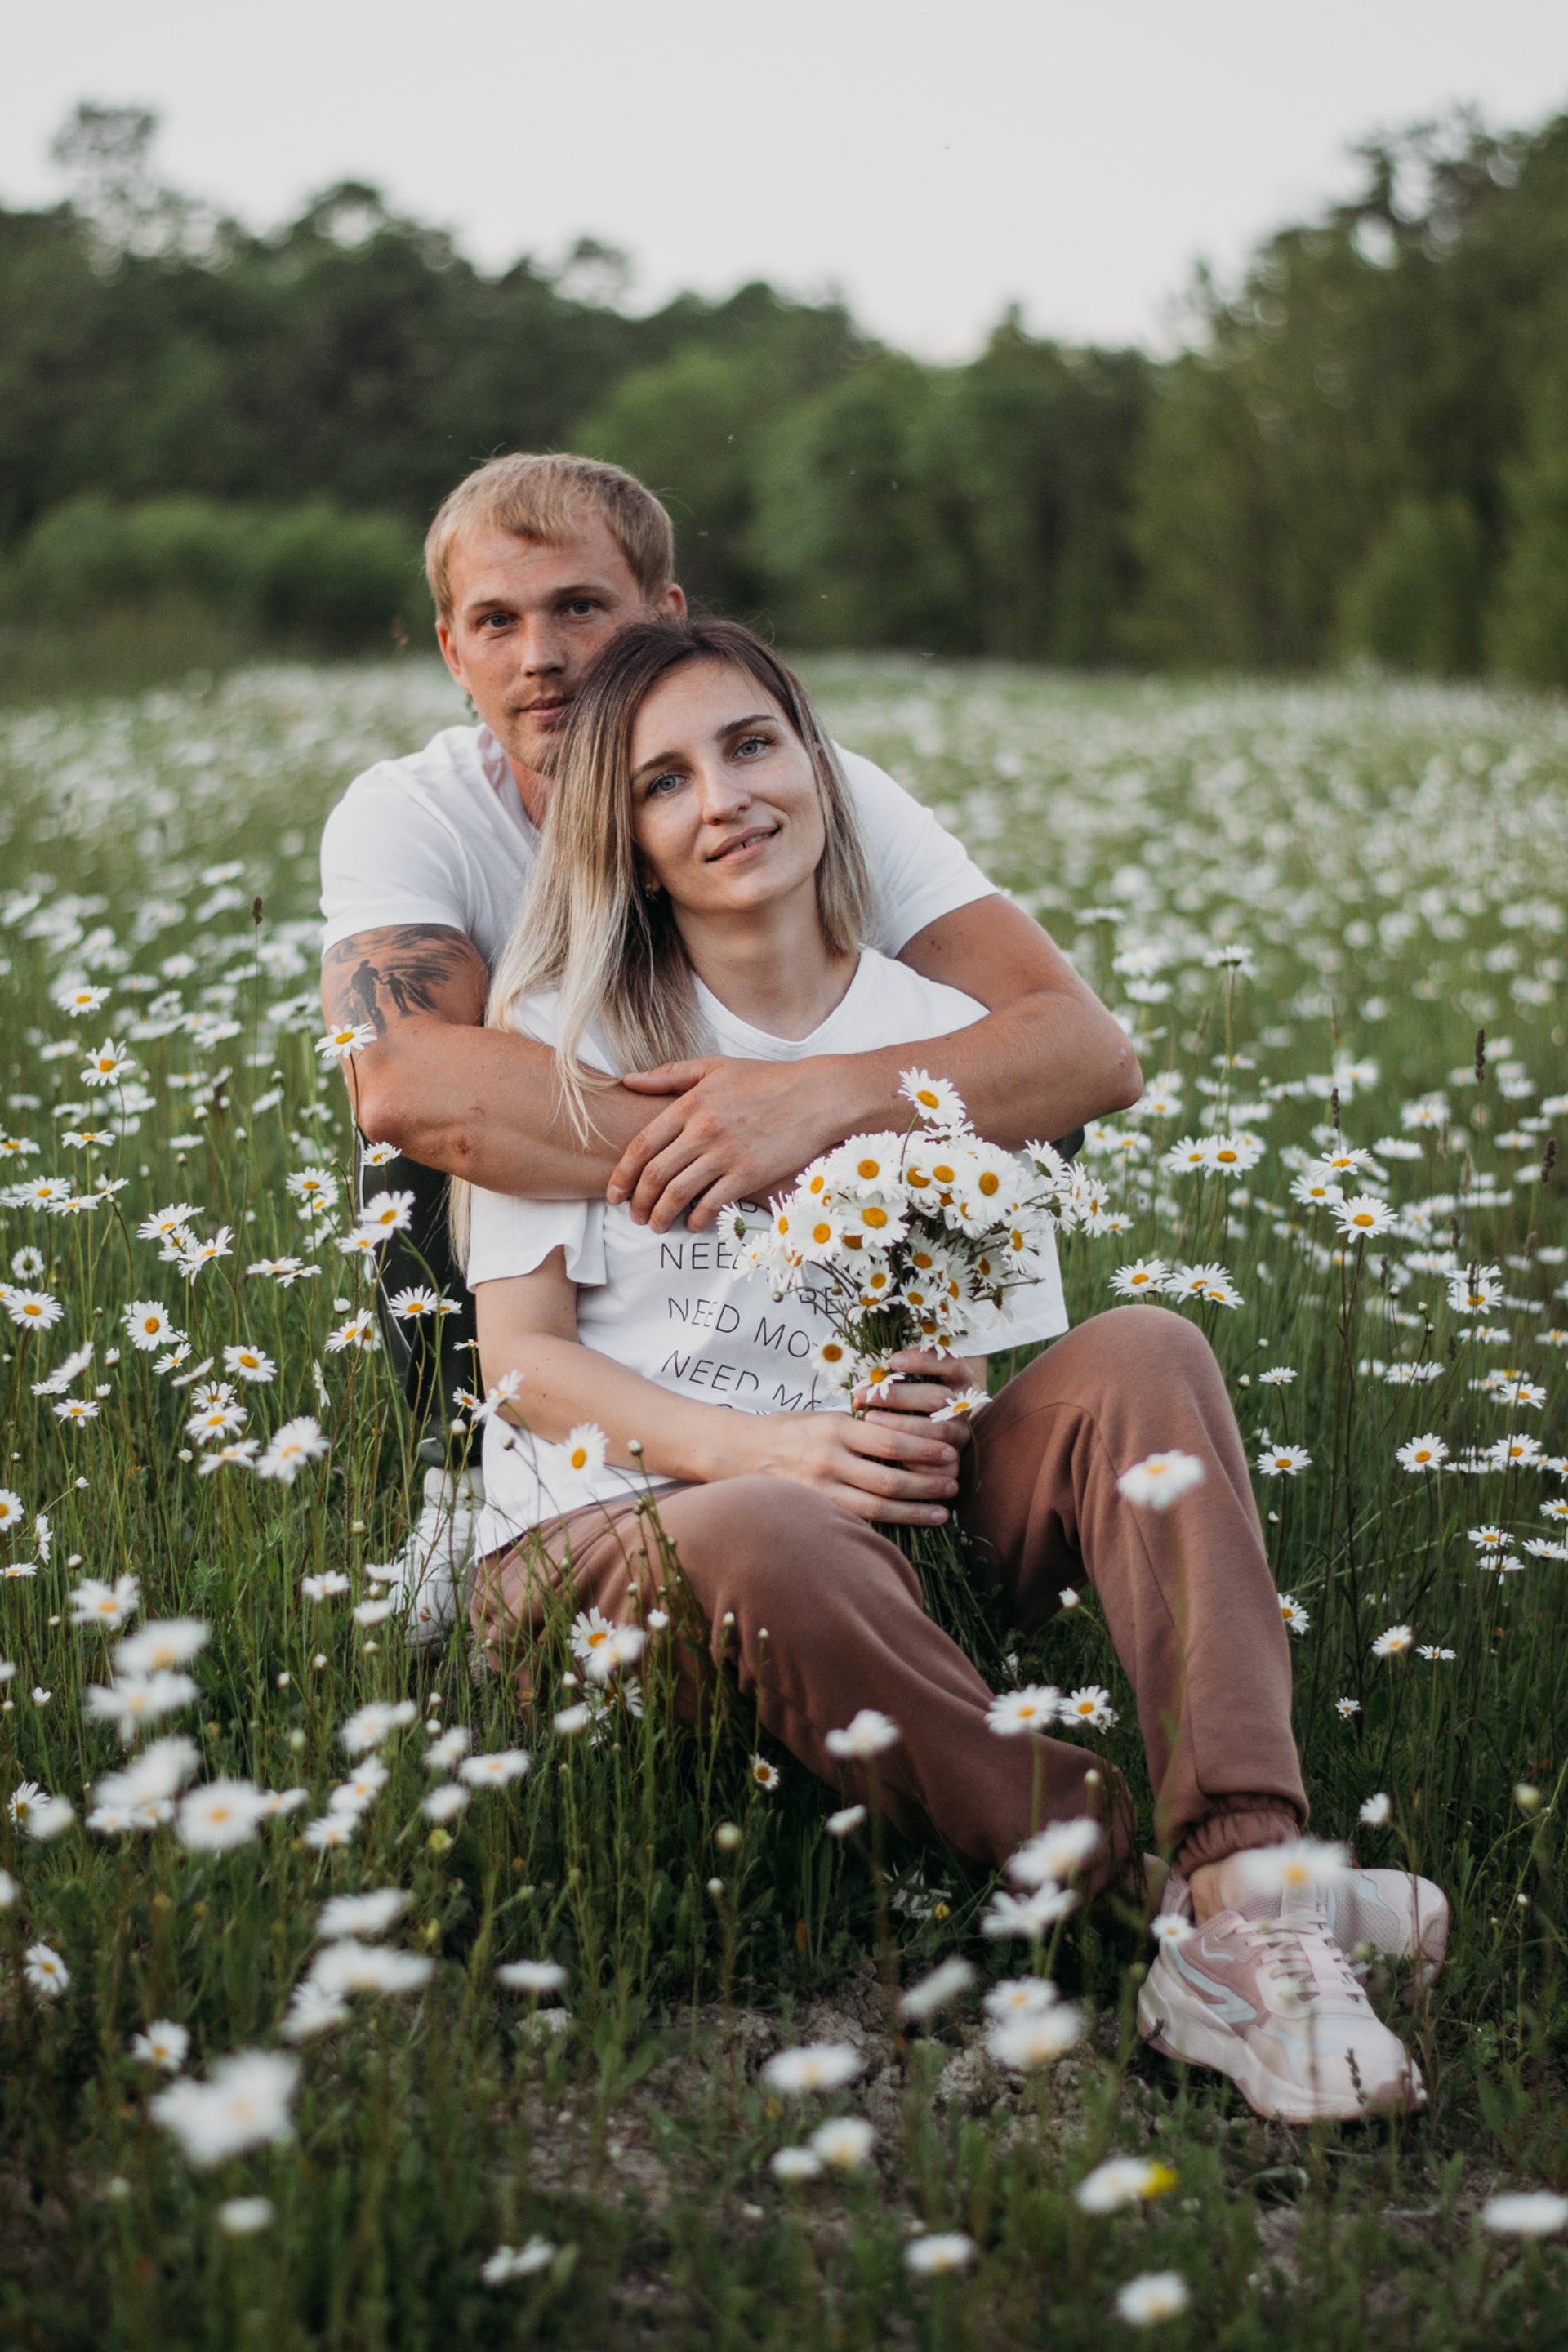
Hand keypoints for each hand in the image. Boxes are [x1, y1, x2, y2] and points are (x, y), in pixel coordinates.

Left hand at [608, 1055, 846, 1231]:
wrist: (816, 1096)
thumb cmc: (765, 1080)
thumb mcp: (714, 1067)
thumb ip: (669, 1075)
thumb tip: (628, 1080)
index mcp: (690, 1104)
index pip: (641, 1145)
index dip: (622, 1174)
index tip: (614, 1193)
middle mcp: (703, 1130)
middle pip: (654, 1175)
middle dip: (638, 1203)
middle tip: (633, 1216)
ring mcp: (726, 1154)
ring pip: (678, 1194)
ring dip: (660, 1216)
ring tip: (656, 1226)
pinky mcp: (749, 1174)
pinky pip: (712, 1204)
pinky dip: (697, 1220)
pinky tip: (693, 1224)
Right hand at [724, 1406, 964, 1526]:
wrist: (738, 1451)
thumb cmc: (788, 1430)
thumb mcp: (824, 1416)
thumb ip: (860, 1427)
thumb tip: (909, 1435)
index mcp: (835, 1427)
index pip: (891, 1440)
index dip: (926, 1449)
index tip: (950, 1453)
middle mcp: (829, 1459)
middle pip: (890, 1478)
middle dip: (929, 1484)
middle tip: (955, 1484)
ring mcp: (820, 1489)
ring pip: (878, 1507)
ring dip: (916, 1511)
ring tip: (942, 1511)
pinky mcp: (815, 1510)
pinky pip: (858, 1521)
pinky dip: (888, 1524)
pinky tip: (908, 1525)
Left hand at [853, 1349, 986, 1460]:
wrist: (928, 1446)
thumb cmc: (908, 1407)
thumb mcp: (907, 1388)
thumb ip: (890, 1384)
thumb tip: (860, 1396)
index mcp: (959, 1380)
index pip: (950, 1364)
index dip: (923, 1361)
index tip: (892, 1361)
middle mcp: (963, 1406)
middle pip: (937, 1397)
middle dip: (899, 1395)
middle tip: (866, 1395)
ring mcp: (961, 1433)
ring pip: (938, 1429)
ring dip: (900, 1424)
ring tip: (870, 1420)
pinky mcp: (955, 1461)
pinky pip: (939, 1462)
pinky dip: (912, 1458)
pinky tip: (888, 1455)